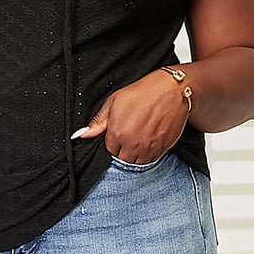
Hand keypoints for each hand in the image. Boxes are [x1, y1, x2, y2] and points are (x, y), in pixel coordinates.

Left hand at [71, 69, 190, 162]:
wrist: (173, 90)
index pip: (109, 151)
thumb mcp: (114, 101)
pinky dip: (149, 154)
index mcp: (117, 134)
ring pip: (137, 163)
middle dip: (123, 151)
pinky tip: (150, 139)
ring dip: (136, 155)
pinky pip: (152, 159)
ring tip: (140, 138)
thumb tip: (81, 135)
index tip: (119, 133)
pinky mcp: (163, 148)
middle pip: (122, 160)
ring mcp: (148, 148)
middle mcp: (132, 144)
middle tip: (130, 135)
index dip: (113, 142)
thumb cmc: (143, 92)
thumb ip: (98, 122)